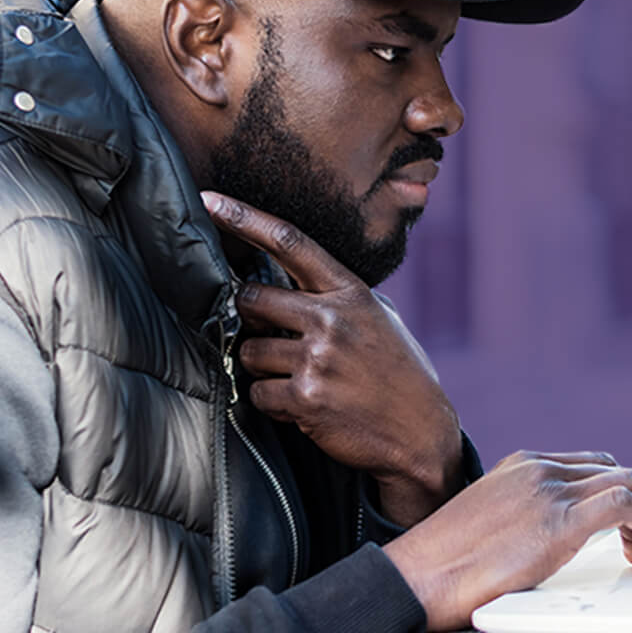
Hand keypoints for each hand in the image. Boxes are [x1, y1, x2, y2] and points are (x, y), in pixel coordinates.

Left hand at [201, 191, 462, 523]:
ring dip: (264, 367)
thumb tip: (286, 276)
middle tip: (273, 336)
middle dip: (251, 318)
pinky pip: (259, 392)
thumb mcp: (380, 318)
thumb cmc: (398, 372)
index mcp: (351, 293)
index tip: (210, 201)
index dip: (245, 219)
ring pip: (250, 351)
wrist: (421, 432)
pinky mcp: (306, 398)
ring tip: (301, 378)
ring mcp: (319, 359)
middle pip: (251, 299)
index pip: (290, 242)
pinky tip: (306, 406)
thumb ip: (337, 296)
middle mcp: (333, 320)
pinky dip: (275, 401)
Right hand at [383, 450, 631, 631]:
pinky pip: (624, 505)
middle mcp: (539, 470)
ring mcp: (550, 491)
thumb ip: (519, 517)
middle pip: (614, 470)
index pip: (588, 465)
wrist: (416, 578)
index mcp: (520, 465)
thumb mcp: (487, 522)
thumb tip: (541, 541)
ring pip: (627, 482)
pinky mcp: (560, 522)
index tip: (625, 527)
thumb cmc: (443, 566)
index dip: (617, 492)